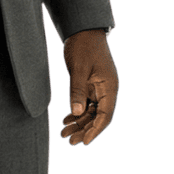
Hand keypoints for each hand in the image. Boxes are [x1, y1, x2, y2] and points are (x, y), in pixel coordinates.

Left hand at [59, 30, 118, 146]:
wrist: (83, 30)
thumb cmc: (84, 46)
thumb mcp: (79, 69)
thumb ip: (77, 91)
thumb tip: (77, 113)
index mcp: (110, 87)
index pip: (105, 116)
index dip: (95, 131)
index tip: (84, 142)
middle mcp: (107, 90)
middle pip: (98, 118)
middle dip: (84, 130)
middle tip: (70, 141)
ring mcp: (100, 89)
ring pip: (91, 113)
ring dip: (79, 124)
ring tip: (64, 134)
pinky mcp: (91, 86)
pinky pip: (86, 105)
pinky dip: (77, 113)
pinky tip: (66, 120)